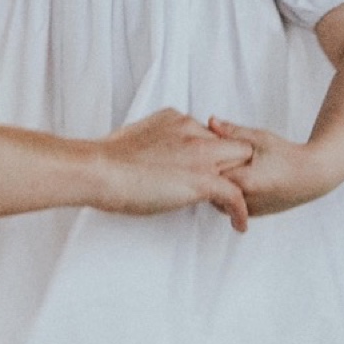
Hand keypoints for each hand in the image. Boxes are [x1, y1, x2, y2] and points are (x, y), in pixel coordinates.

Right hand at [97, 109, 252, 231]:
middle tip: (230, 188)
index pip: (212, 134)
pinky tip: (239, 224)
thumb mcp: (138, 135)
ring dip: (241, 186)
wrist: (101, 170)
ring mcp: (200, 155)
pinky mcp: (202, 180)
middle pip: (234, 145)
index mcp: (178, 120)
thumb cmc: (107, 160)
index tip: (211, 170)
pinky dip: (240, 211)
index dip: (215, 153)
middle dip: (235, 166)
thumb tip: (155, 152)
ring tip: (239, 207)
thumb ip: (157, 140)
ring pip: (241, 166)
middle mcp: (194, 132)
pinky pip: (235, 195)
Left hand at [207, 117, 340, 216]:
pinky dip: (226, 195)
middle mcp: (245, 200)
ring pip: (218, 201)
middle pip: (210, 191)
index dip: (202, 163)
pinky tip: (231, 181)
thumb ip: (232, 131)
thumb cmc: (288, 154)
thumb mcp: (259, 138)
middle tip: (204, 162)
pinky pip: (229, 208)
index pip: (208, 174)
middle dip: (206, 177)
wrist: (314, 176)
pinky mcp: (254, 215)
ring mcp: (250, 210)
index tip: (199, 153)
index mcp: (244, 180)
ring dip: (216, 188)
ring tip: (220, 171)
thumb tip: (210, 121)